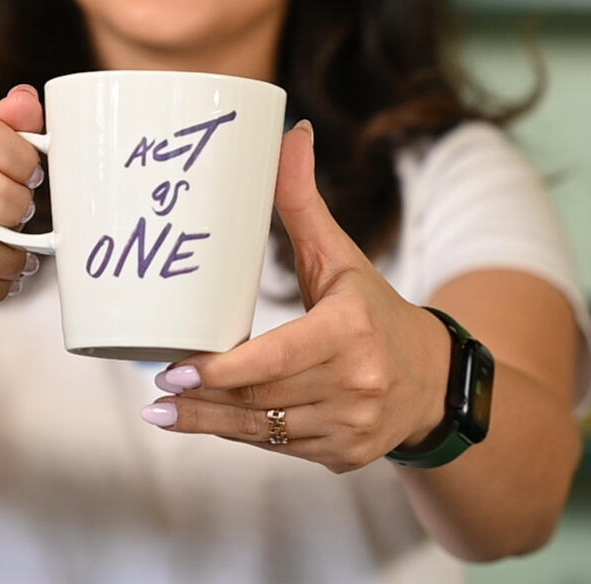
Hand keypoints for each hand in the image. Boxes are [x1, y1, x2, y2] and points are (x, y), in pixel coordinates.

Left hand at [140, 120, 451, 472]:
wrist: (434, 381)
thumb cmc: (374, 310)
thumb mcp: (341, 257)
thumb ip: (303, 202)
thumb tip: (289, 134)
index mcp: (350, 331)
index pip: (274, 360)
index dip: (219, 372)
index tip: (174, 370)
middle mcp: (354, 384)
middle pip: (259, 397)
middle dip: (201, 397)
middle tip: (156, 386)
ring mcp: (350, 426)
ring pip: (262, 430)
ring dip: (208, 423)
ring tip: (163, 412)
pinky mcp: (344, 456)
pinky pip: (277, 448)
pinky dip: (239, 436)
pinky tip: (204, 424)